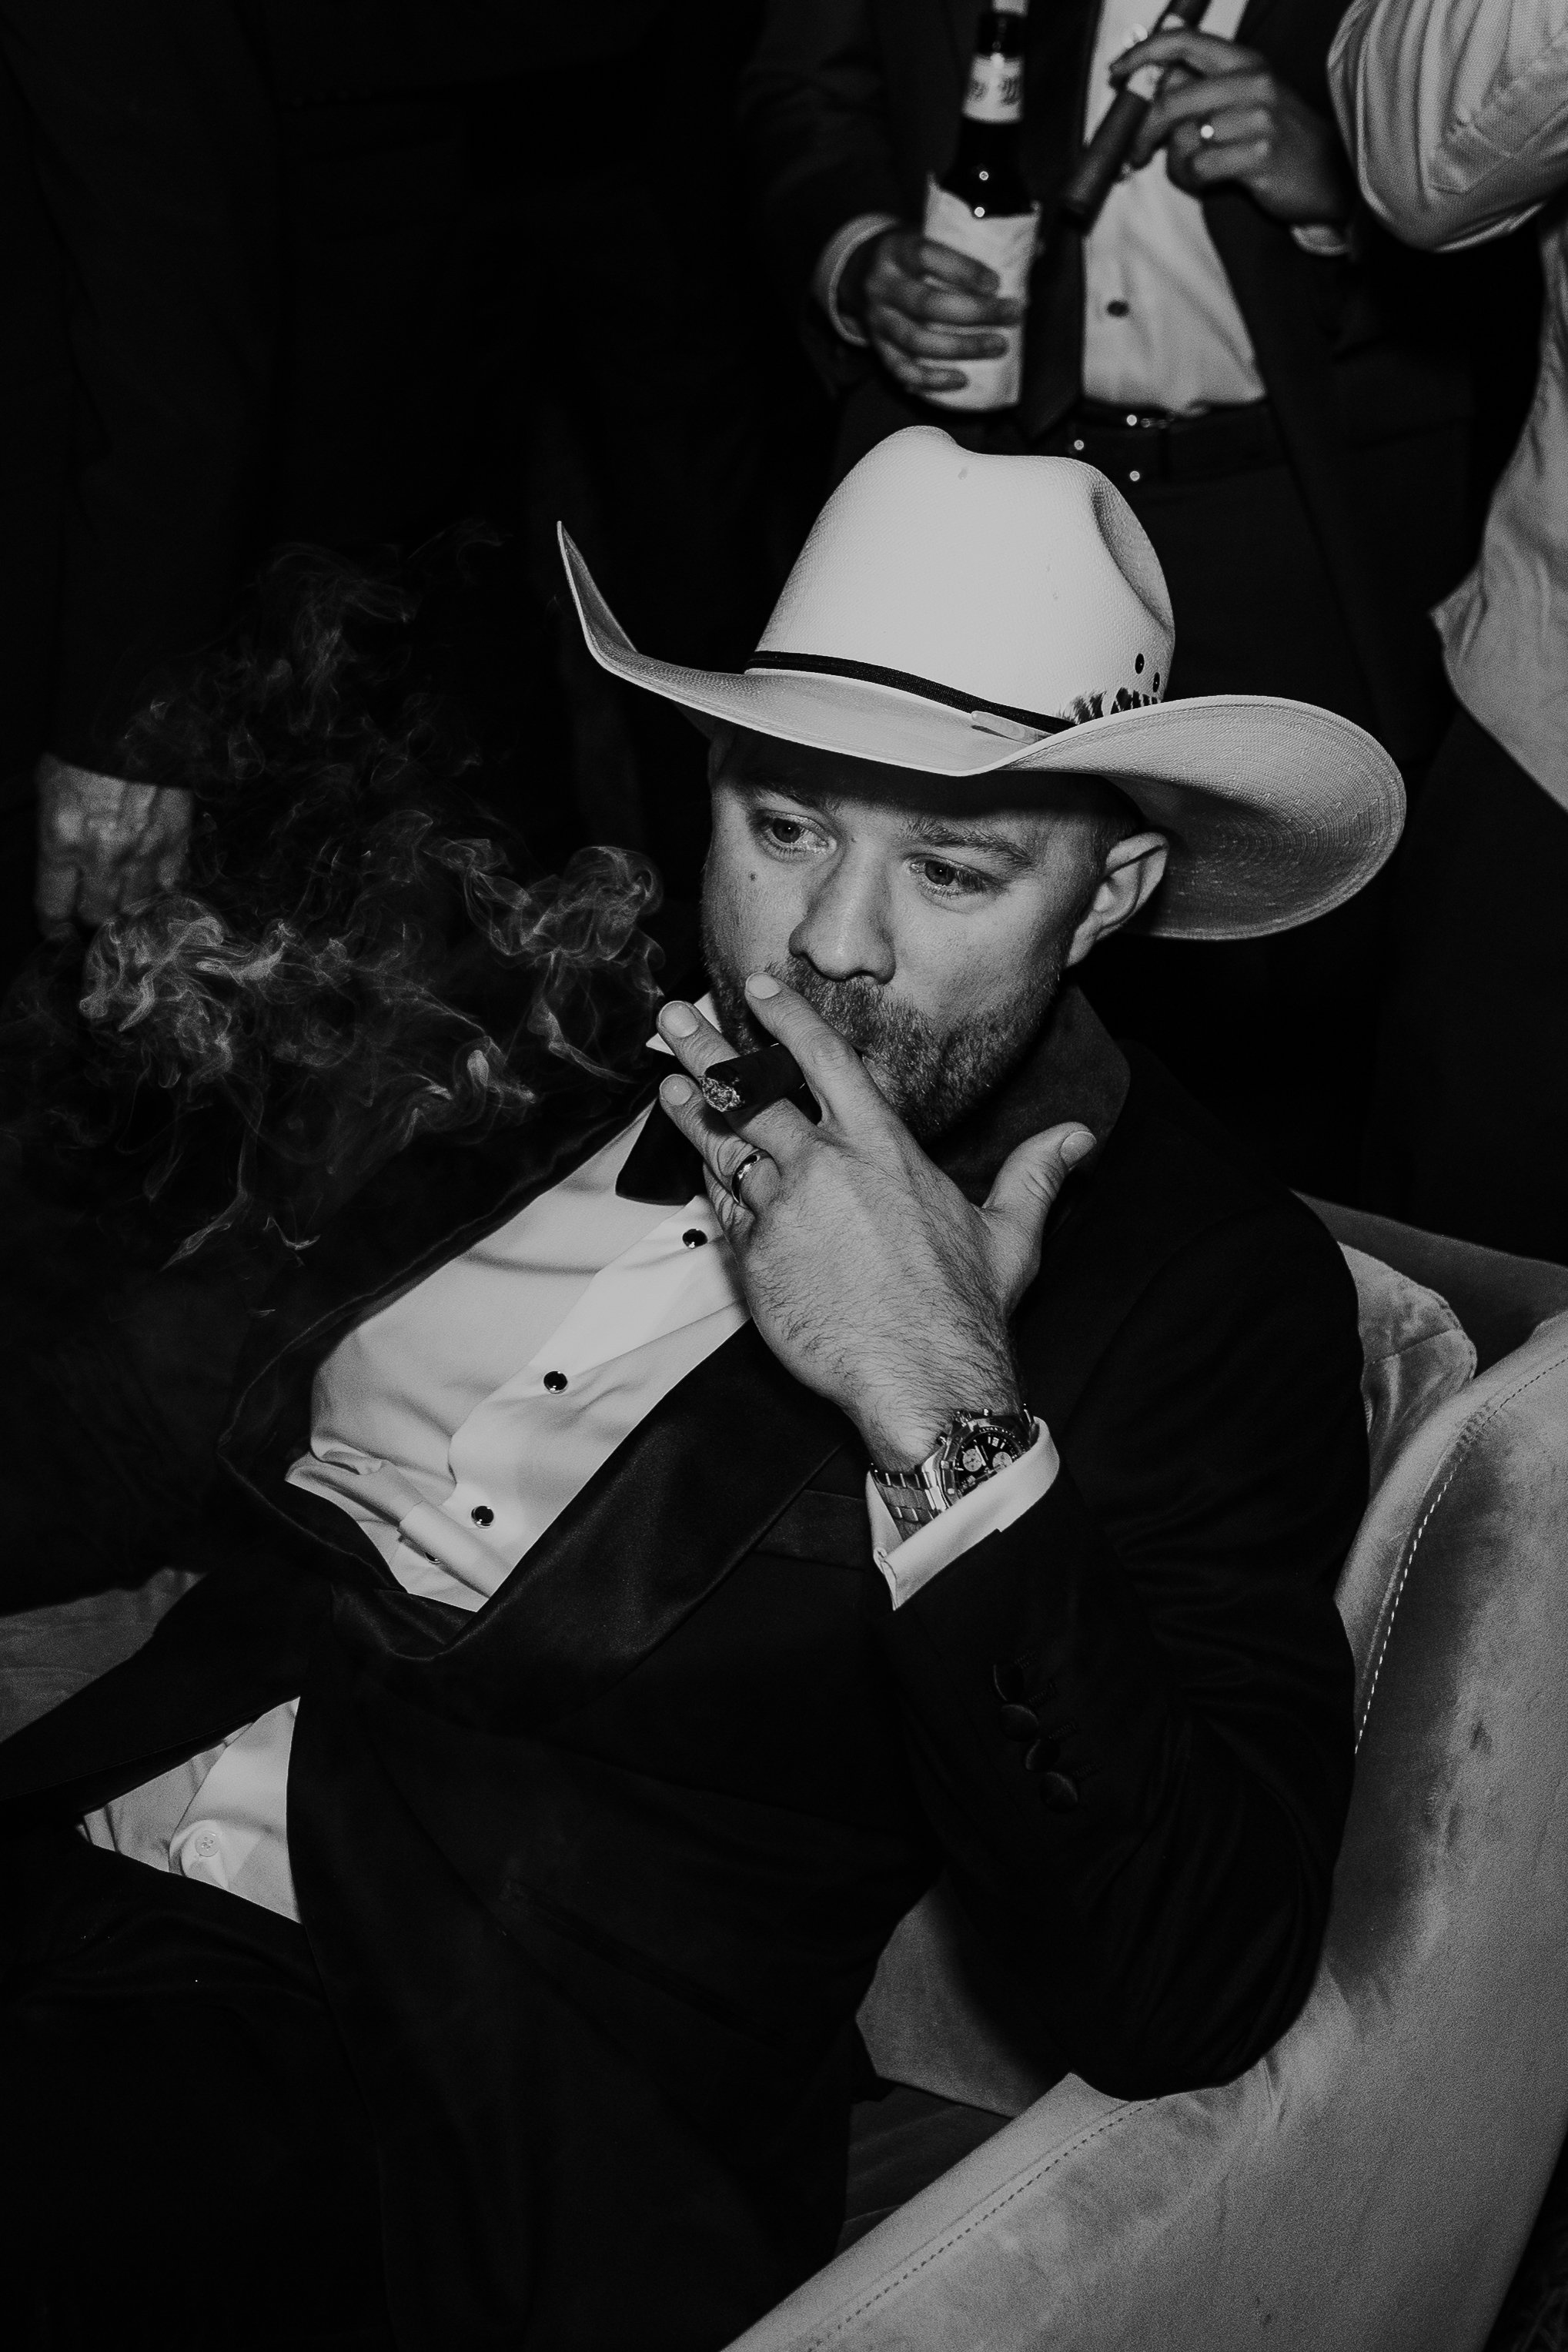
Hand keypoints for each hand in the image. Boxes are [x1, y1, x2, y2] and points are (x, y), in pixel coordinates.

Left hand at [34, 755, 192, 934]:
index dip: (53, 924)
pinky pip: (170, 886)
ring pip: (135, 909)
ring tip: (123, 905)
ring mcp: (144, 853)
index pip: (53, 907)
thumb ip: (55, 834)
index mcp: (61, 841)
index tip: (56, 928)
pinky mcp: (176, 842)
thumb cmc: (84, 748)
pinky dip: (161, 892)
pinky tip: (154, 888)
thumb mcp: (48, 787)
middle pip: (97, 917)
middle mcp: (102, 856)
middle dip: (91, 919)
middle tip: (91, 912)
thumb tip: (63, 865)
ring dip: (127, 910)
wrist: (134, 719)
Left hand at [656, 978, 1094, 1469]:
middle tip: (674, 1021)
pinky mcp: (756, 1257)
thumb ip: (1033, 1174)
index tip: (758, 989)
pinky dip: (709, 1179)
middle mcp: (826, 1166)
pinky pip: (725, 1206)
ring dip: (692, 1109)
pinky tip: (696, 1162)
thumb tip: (1077, 1137)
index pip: (825, 1061)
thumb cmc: (964, 1311)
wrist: (922, 1379)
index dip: (787, 1018)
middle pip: (754, 1092)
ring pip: (727, 1145)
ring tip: (667, 1083)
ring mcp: (784, 1210)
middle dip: (708, 1052)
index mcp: (882, 1147)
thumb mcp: (1009, 1232)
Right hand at [841, 225, 1022, 399]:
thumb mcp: (932, 234)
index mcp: (897, 249)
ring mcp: (877, 320)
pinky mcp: (877, 348)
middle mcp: (882, 285)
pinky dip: (932, 379)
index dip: (964, 270)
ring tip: (998, 346)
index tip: (997, 282)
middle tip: (1012, 316)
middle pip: (927, 304)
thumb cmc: (911, 255)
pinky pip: (902, 370)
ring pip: (917, 341)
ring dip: (961, 349)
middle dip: (975, 313)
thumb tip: (1035, 250)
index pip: (928, 255)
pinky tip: (961, 380)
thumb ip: (975, 242)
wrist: (860, 272)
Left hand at [1111, 28, 1352, 225]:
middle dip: (1143, 131)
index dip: (1142, 55)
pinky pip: (1199, 166)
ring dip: (1175, 164)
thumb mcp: (1246, 101)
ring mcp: (1258, 117)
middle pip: (1171, 99)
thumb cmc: (1278, 139)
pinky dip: (1192, 180)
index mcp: (1245, 61)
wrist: (1330, 175)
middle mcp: (1253, 81)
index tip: (1117, 74)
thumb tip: (1151, 89)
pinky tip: (1209, 181)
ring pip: (1182, 139)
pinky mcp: (1259, 154)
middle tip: (1134, 153)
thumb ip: (1203, 90)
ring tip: (1195, 171)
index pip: (1184, 42)